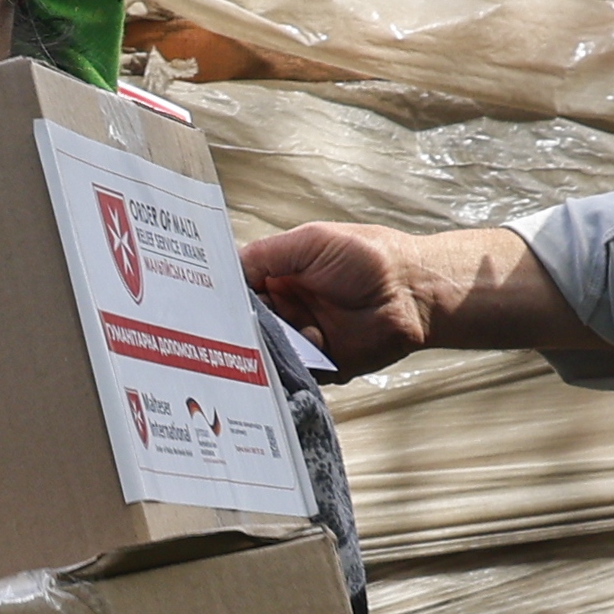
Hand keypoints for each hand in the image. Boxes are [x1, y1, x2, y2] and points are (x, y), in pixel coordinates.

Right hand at [238, 221, 455, 372]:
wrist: (413, 292)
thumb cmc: (369, 257)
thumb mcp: (310, 241)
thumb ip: (265, 255)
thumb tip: (227, 269)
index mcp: (282, 276)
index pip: (239, 288)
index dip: (221, 296)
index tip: (200, 301)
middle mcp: (287, 308)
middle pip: (245, 324)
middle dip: (234, 326)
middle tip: (220, 327)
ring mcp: (302, 338)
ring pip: (263, 351)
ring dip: (259, 348)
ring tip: (259, 338)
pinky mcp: (319, 365)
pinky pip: (291, 372)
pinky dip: (285, 367)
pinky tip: (291, 352)